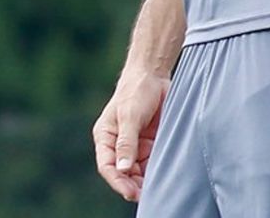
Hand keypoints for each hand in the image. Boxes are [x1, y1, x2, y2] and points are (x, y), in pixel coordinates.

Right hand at [91, 69, 169, 201]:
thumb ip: (126, 143)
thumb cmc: (136, 90)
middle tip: (146, 196)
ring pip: (138, 171)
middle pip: (123, 173)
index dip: (117, 182)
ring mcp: (135, 145)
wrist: (154, 74)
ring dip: (145, 181)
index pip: (107, 166)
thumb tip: (123, 168)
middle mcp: (118, 144)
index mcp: (105, 136)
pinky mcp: (150, 143)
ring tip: (156, 189)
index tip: (130, 193)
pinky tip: (164, 176)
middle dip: (132, 185)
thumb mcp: (130, 116)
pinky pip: (151, 163)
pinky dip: (156, 171)